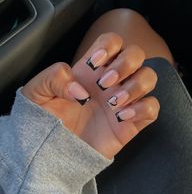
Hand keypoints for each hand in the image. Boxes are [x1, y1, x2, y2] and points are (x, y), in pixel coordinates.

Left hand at [22, 33, 159, 158]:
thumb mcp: (37, 92)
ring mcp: (123, 100)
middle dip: (126, 63)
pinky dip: (143, 108)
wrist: (51, 152)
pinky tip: (122, 116)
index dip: (109, 46)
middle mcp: (111, 80)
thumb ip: (53, 77)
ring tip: (113, 102)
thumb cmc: (44, 119)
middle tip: (105, 83)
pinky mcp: (131, 122)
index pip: (113, 41)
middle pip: (137, 54)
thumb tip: (79, 88)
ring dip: (136, 85)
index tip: (94, 64)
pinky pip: (152, 108)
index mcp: (92, 69)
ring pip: (149, 77)